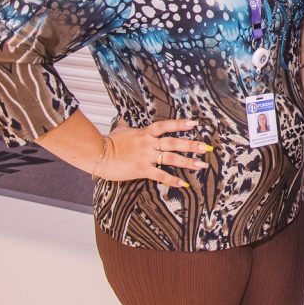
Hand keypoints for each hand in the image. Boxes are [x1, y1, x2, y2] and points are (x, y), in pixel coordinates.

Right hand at [93, 119, 211, 187]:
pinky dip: (172, 180)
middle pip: (174, 142)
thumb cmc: (107, 143)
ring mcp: (146, 157)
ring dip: (187, 162)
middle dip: (191, 145)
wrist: (97, 154)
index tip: (195, 124)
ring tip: (201, 164)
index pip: (165, 126)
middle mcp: (148, 144)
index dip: (180, 124)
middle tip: (206, 147)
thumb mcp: (120, 130)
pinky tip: (183, 183)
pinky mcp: (141, 170)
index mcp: (145, 133)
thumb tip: (124, 121)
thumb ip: (126, 126)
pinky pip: (160, 175)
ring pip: (171, 158)